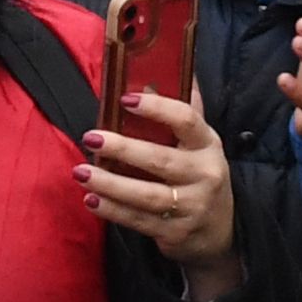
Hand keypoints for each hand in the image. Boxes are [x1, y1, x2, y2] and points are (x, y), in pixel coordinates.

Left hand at [81, 79, 237, 273]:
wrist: (219, 232)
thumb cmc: (200, 175)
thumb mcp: (200, 143)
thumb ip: (184, 109)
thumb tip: (165, 69)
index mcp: (207, 144)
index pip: (186, 120)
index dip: (156, 108)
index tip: (125, 99)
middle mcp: (203, 174)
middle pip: (160, 159)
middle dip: (123, 148)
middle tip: (91, 137)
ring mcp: (190, 206)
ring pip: (147, 195)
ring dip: (110, 184)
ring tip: (81, 172)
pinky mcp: (175, 232)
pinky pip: (139, 220)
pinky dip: (112, 211)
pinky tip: (91, 200)